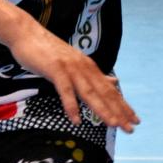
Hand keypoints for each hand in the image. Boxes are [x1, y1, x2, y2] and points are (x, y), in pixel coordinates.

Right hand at [9, 30, 139, 132]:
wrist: (26, 33)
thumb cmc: (47, 50)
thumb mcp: (74, 62)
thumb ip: (93, 74)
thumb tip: (114, 81)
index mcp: (89, 68)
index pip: (110, 90)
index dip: (123, 106)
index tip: (135, 120)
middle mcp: (84, 68)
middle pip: (104, 93)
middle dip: (118, 111)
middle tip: (131, 128)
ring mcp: (70, 68)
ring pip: (89, 92)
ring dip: (102, 109)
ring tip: (113, 125)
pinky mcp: (55, 69)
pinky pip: (65, 90)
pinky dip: (71, 105)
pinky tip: (76, 120)